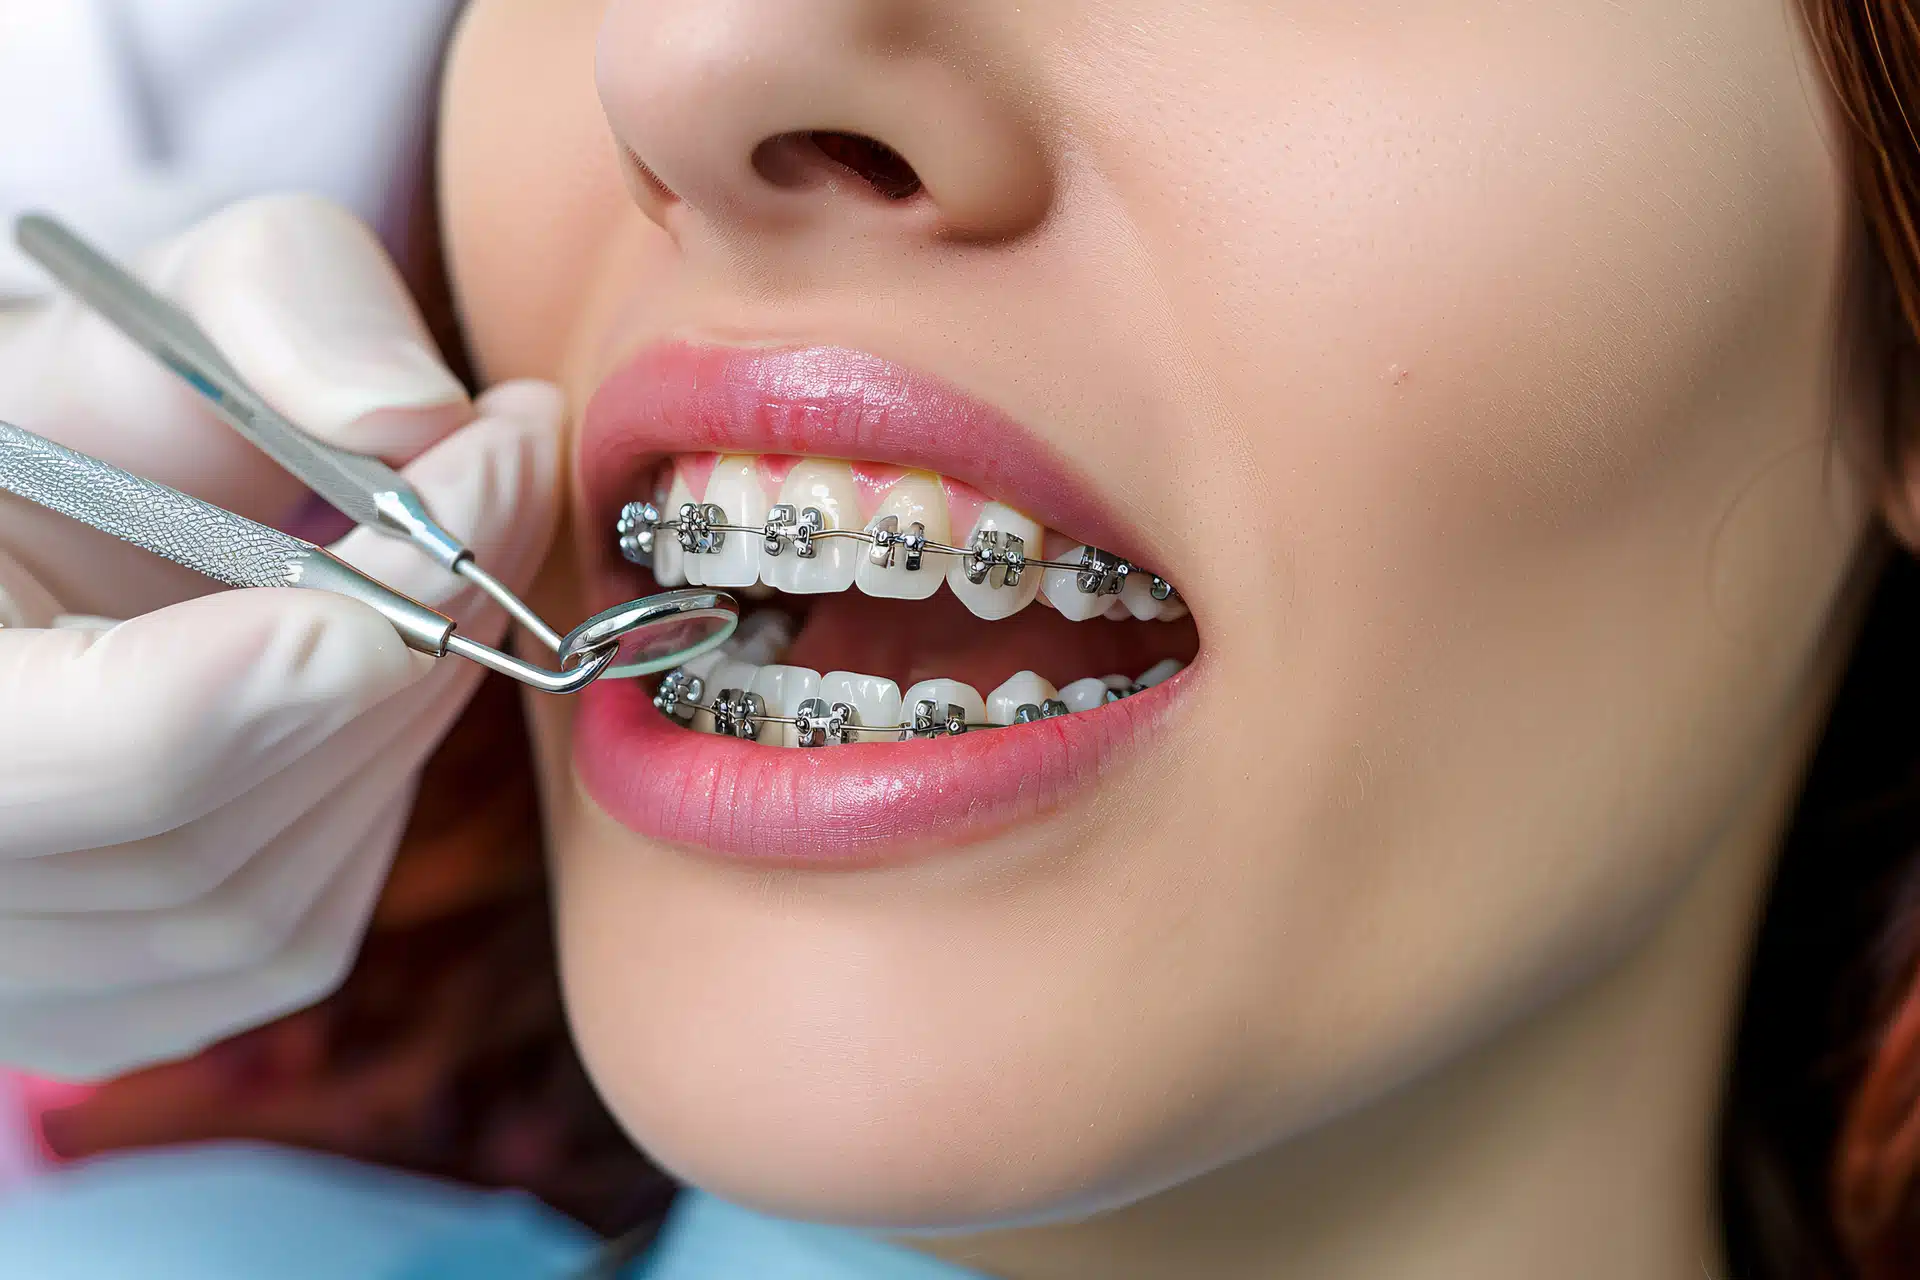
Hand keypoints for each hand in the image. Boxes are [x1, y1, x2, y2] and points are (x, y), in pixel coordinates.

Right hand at [0, 197, 563, 1080]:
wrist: (22, 542)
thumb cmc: (75, 419)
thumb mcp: (153, 305)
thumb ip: (274, 300)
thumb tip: (415, 416)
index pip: (59, 755)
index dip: (264, 671)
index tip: (444, 520)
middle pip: (188, 831)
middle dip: (391, 641)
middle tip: (509, 473)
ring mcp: (12, 976)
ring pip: (259, 891)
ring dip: (402, 709)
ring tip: (455, 555)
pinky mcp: (105, 1012)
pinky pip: (294, 928)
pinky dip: (373, 787)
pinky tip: (384, 671)